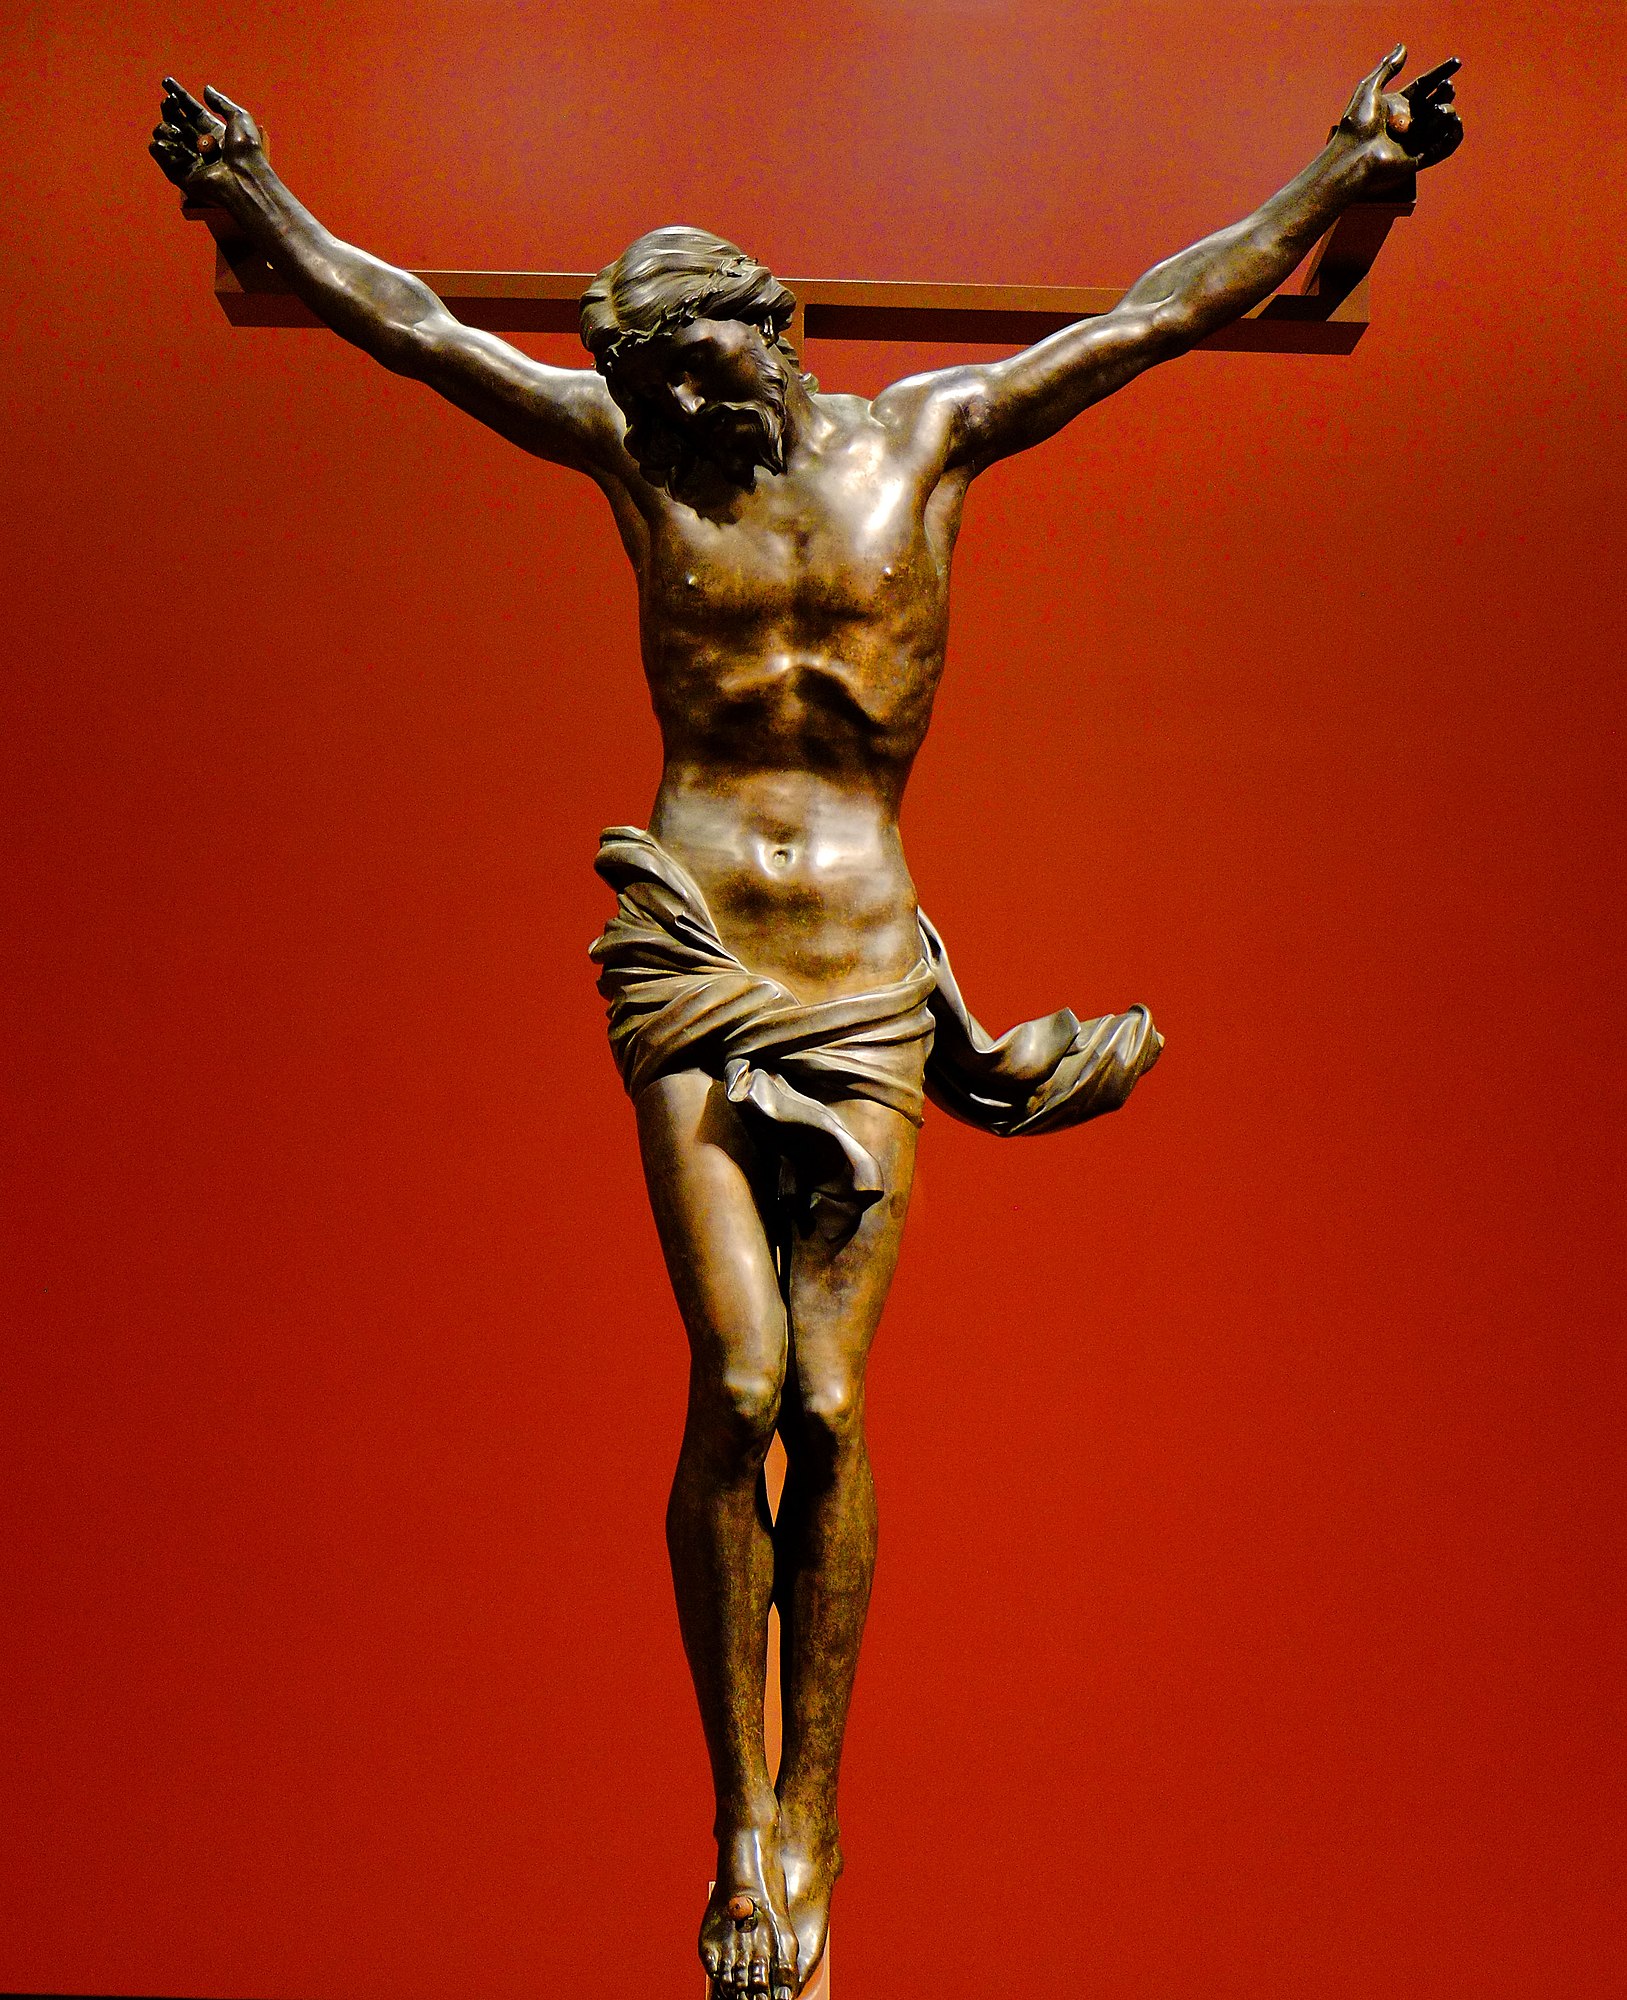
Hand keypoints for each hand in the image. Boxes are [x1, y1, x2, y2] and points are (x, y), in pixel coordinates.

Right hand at [149, 77, 263, 201]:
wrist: (243, 178)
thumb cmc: (245, 149)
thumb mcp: (239, 117)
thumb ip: (221, 102)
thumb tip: (206, 89)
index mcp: (214, 132)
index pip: (191, 110)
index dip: (179, 96)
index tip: (167, 82)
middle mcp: (200, 145)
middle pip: (175, 119)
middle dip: (169, 107)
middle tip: (171, 101)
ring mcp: (188, 158)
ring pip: (163, 133)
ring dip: (165, 128)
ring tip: (178, 133)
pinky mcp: (178, 172)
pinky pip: (158, 152)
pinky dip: (161, 145)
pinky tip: (176, 145)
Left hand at [1332, 46, 1463, 190]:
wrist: (1354, 156)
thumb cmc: (1357, 124)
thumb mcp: (1370, 88)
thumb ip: (1388, 68)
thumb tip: (1403, 46)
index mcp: (1398, 106)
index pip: (1425, 86)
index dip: (1441, 73)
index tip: (1456, 63)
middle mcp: (1408, 123)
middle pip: (1435, 103)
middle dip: (1444, 93)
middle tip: (1446, 86)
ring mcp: (1414, 141)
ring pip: (1441, 123)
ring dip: (1447, 112)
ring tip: (1440, 109)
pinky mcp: (1419, 158)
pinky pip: (1444, 147)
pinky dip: (1454, 135)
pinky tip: (1455, 122)